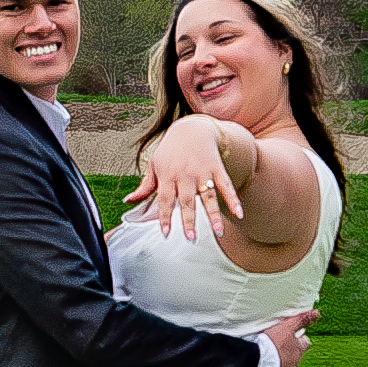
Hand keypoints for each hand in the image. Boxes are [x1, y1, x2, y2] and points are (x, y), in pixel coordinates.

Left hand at [124, 116, 242, 238]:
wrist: (191, 128)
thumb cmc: (170, 150)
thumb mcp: (154, 165)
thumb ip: (145, 186)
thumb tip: (128, 201)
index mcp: (168, 176)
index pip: (165, 200)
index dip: (165, 217)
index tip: (166, 233)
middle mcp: (185, 175)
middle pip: (187, 200)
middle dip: (189, 220)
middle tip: (191, 238)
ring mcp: (202, 172)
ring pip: (208, 196)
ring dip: (214, 214)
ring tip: (218, 231)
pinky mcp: (217, 168)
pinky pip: (226, 185)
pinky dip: (233, 199)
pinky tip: (239, 213)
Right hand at [261, 307, 317, 366]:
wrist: (257, 363)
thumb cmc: (272, 344)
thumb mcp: (287, 327)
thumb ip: (301, 320)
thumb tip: (317, 313)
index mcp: (298, 350)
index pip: (305, 344)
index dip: (301, 340)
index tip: (295, 337)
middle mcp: (295, 364)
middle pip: (296, 356)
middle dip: (290, 352)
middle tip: (280, 347)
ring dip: (281, 364)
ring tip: (271, 359)